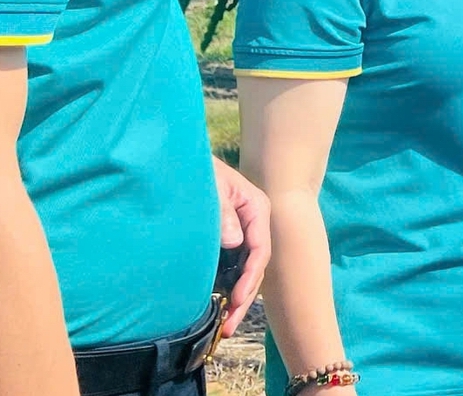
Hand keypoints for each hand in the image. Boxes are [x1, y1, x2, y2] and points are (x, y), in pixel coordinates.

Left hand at [212, 157, 270, 337]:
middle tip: (229, 326)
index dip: (250, 277)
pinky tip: (219, 307)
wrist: (175, 163)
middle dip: (244, 298)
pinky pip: (231, 269)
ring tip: (225, 326)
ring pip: (245, 272)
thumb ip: (223, 212)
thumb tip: (233, 242)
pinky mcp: (225, 242)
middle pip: (255, 266)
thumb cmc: (196, 171)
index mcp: (256, 209)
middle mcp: (252, 224)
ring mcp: (240, 234)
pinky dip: (227, 289)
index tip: (236, 299)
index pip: (260, 249)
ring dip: (237, 299)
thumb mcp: (210, 187)